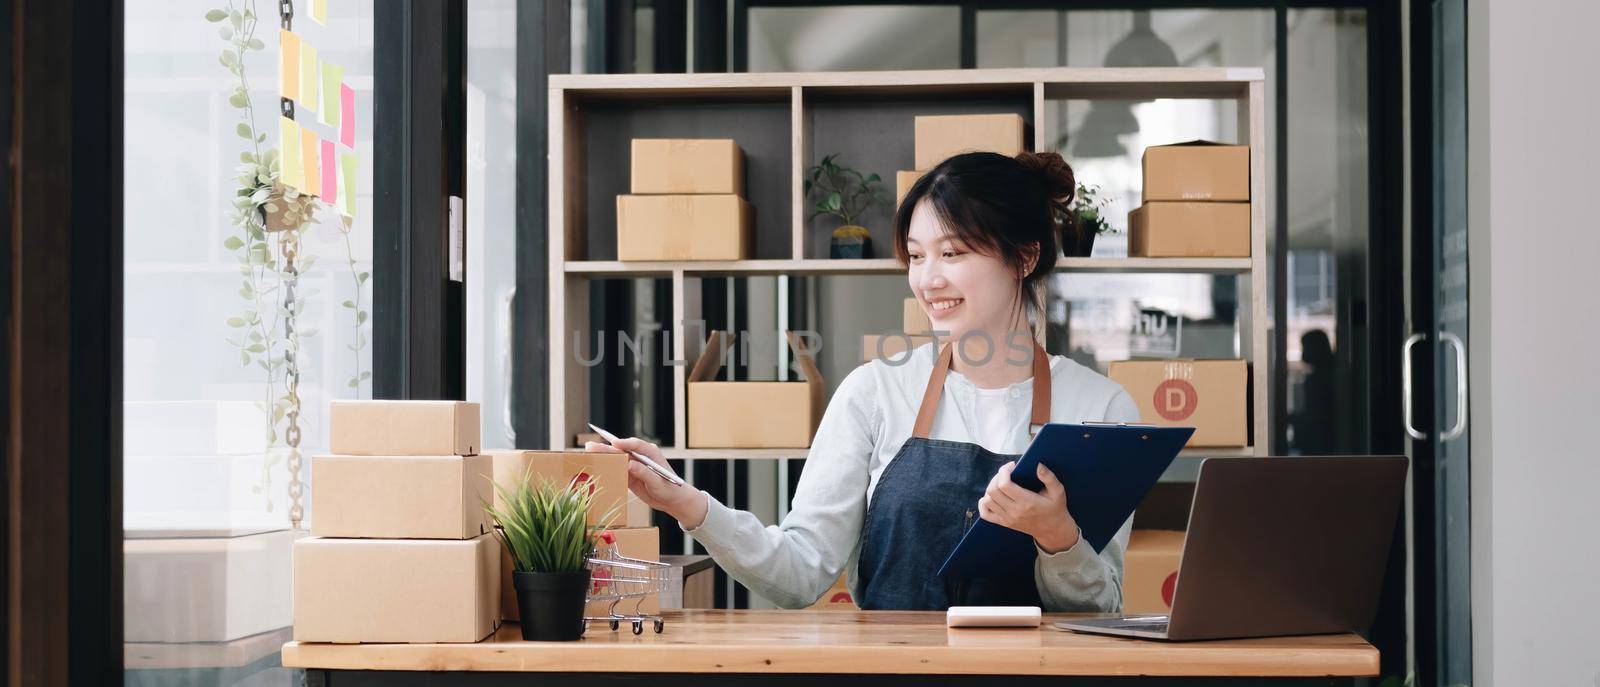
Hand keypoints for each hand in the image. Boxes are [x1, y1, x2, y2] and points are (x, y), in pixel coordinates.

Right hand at [584, 437, 707, 528]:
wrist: (672, 500)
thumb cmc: (670, 489)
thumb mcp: (658, 483)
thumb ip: (645, 473)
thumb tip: (630, 464)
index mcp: (650, 453)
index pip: (635, 445)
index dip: (624, 443)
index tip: (614, 443)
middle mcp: (641, 456)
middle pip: (621, 450)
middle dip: (606, 448)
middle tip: (591, 445)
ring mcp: (634, 465)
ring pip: (616, 459)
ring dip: (603, 456)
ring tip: (588, 451)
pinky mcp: (630, 475)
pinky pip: (617, 470)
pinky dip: (607, 468)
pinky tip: (595, 466)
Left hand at [977, 462, 1080, 553]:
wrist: (1053, 531)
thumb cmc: (1055, 509)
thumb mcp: (1058, 492)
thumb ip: (1049, 478)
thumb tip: (1038, 465)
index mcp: (1026, 502)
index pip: (1004, 485)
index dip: (1004, 471)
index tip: (1012, 466)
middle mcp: (1014, 511)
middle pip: (992, 491)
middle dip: (997, 477)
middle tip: (1006, 473)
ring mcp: (1007, 519)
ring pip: (987, 500)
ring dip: (991, 488)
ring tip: (1001, 483)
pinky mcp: (1004, 523)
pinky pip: (985, 514)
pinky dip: (984, 503)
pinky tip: (992, 497)